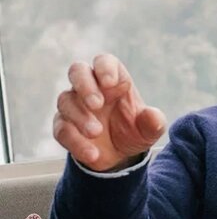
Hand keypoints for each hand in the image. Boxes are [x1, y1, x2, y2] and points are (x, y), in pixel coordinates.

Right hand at [53, 54, 165, 171]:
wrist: (119, 156)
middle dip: (85, 85)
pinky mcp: (64, 126)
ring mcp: (74, 105)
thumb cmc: (134, 131)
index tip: (110, 82)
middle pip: (77, 71)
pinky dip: (75, 141)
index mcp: (113, 80)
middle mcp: (90, 87)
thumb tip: (153, 116)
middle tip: (97, 104)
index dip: (104, 68)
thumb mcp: (149, 130)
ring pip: (65, 99)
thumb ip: (153, 122)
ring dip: (80, 116)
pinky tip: (92, 153)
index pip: (104, 61)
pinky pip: (61, 129)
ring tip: (96, 132)